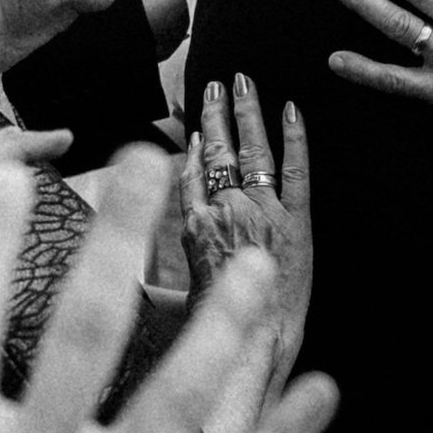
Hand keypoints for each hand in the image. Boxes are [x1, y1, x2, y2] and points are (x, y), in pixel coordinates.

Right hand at [180, 73, 313, 432]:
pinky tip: (294, 111)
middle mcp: (225, 212)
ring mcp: (263, 214)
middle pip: (220, 153)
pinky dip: (296, 139)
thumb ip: (155, 286)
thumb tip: (134, 289)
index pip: (191, 175)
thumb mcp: (173, 306)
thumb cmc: (216, 339)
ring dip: (249, 114)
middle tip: (214, 85)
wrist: (259, 350)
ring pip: (254, 153)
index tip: (194, 128)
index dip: (194, 150)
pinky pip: (297, 171)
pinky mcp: (297, 222)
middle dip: (216, 116)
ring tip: (245, 82)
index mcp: (193, 228)